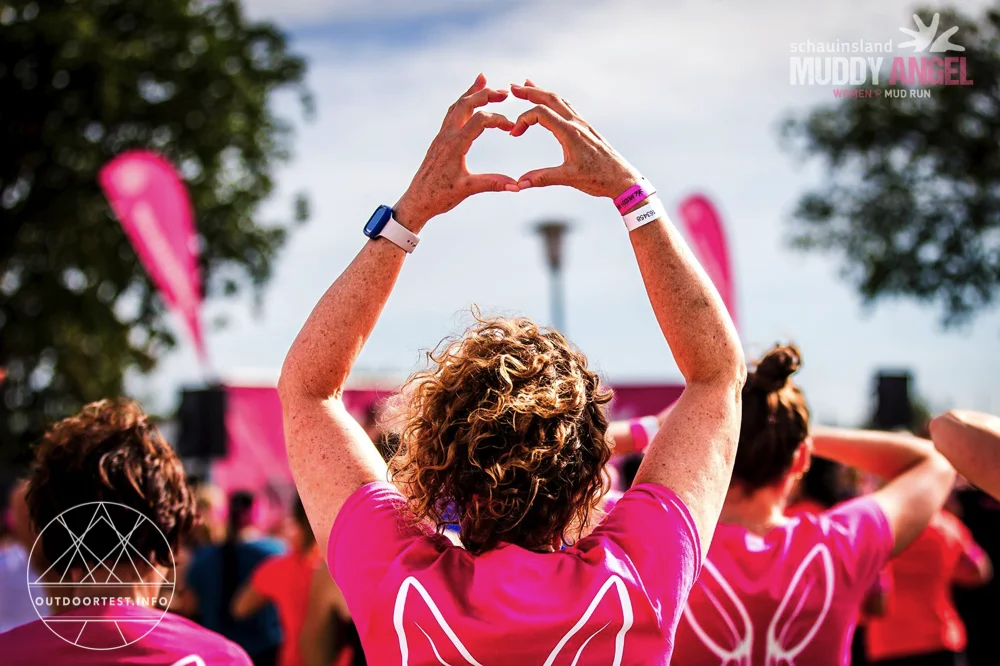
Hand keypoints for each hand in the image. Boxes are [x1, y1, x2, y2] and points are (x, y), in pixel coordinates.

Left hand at [394, 74, 516, 231]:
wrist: (417, 201)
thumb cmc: (440, 196)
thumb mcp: (468, 189)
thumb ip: (492, 183)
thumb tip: (516, 186)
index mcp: (454, 145)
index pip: (480, 120)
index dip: (499, 119)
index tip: (513, 127)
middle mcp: (446, 136)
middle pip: (466, 104)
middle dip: (485, 94)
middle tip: (505, 92)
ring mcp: (441, 136)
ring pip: (456, 106)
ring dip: (471, 93)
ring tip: (483, 80)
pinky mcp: (439, 140)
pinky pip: (451, 115)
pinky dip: (462, 104)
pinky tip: (468, 102)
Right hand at [509, 79, 641, 198]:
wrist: (623, 179)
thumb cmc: (599, 178)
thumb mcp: (568, 178)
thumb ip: (542, 178)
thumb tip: (519, 183)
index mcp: (570, 133)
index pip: (541, 113)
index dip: (523, 120)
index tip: (514, 134)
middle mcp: (576, 124)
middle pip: (550, 98)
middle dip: (530, 92)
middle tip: (512, 88)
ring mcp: (582, 124)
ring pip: (560, 100)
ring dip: (542, 92)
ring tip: (528, 86)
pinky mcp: (586, 129)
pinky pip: (568, 108)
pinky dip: (554, 101)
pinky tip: (550, 103)